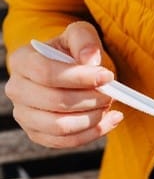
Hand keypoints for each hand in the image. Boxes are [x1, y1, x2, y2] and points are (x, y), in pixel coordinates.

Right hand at [4, 21, 121, 147]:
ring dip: (92, 118)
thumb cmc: (73, 53)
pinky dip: (93, 133)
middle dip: (90, 99)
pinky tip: (110, 120)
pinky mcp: (38, 134)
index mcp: (22, 61)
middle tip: (111, 93)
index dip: (80, 77)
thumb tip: (90, 60)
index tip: (107, 77)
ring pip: (60, 126)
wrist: (69, 74)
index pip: (47, 73)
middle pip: (56, 101)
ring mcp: (25, 115)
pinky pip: (65, 142)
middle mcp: (17, 90)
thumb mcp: (79, 36)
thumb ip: (84, 40)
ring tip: (109, 106)